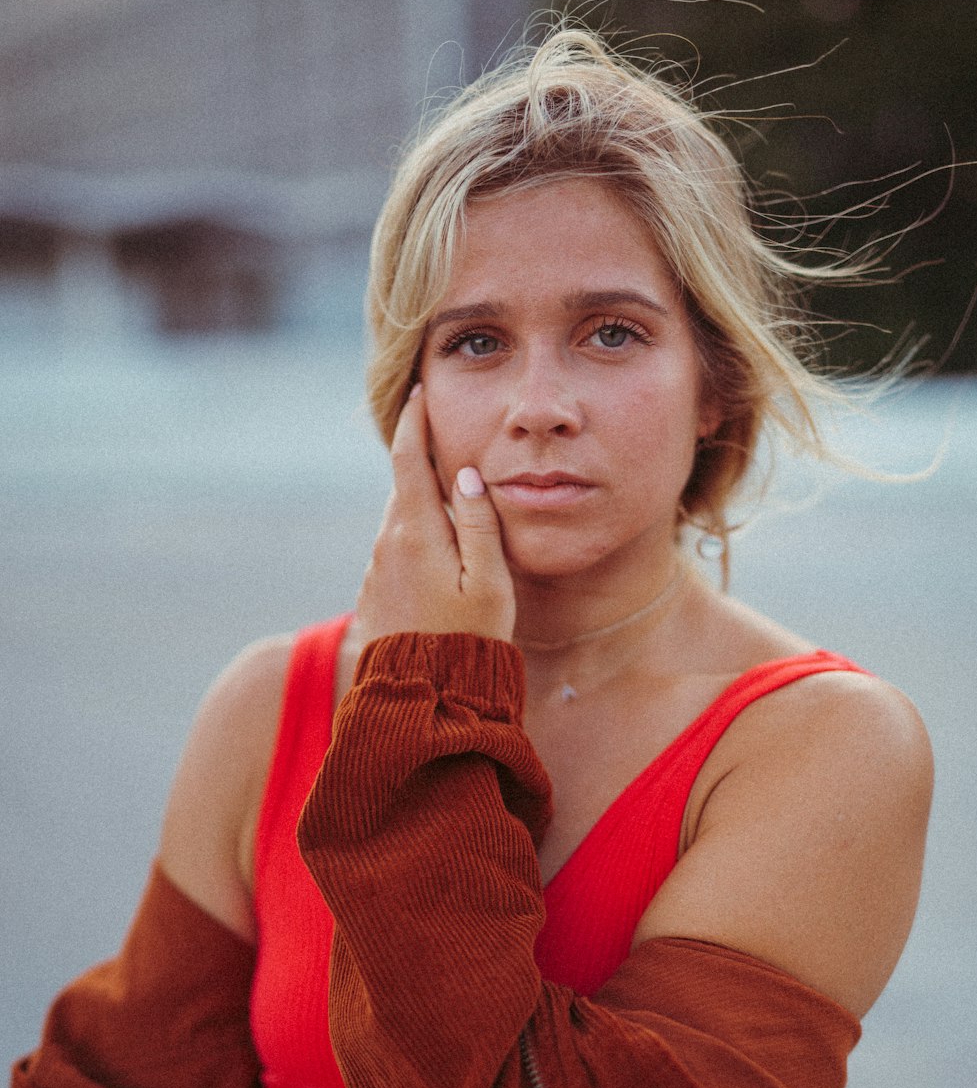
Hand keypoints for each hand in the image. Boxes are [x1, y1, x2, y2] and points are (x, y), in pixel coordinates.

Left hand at [353, 385, 515, 644]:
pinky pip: (397, 555)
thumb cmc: (467, 640)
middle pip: (406, 489)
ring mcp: (377, 570)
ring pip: (402, 523)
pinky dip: (418, 548)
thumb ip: (481, 525)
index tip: (419, 390)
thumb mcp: (490, 583)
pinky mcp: (374, 594)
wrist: (421, 697)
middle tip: (448, 453)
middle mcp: (387, 544)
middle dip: (425, 469)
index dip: (414, 419)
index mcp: (416, 531)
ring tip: (455, 524)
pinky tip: (441, 574)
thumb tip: (468, 475)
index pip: (408, 457)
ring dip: (425, 516)